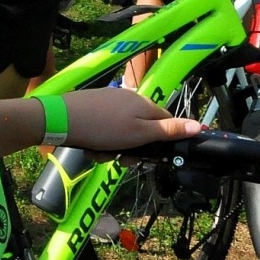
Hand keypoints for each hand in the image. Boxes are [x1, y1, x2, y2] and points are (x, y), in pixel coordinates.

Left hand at [60, 87, 200, 155]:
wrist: (60, 119)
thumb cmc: (103, 127)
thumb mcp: (140, 134)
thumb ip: (168, 130)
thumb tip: (199, 125)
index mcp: (143, 103)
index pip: (166, 121)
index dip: (162, 142)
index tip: (150, 157)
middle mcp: (128, 99)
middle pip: (141, 130)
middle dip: (132, 149)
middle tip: (120, 159)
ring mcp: (108, 102)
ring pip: (120, 134)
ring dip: (112, 149)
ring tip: (100, 153)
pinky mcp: (92, 107)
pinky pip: (104, 129)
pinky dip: (99, 142)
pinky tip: (89, 147)